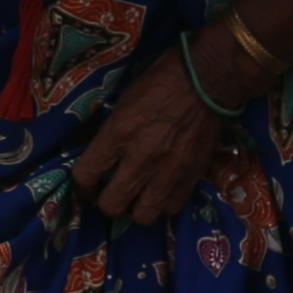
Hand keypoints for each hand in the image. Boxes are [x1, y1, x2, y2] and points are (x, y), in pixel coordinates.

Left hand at [68, 0, 292, 217]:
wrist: (211, 77)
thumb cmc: (165, 77)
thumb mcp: (126, 97)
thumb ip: (113, 129)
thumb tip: (103, 151)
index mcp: (119, 132)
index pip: (86, 175)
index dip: (81, 184)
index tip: (87, 182)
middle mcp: (141, 157)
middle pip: (112, 205)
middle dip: (106, 202)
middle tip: (111, 192)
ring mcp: (168, 171)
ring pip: (143, 216)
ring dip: (136, 208)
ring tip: (139, 196)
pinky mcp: (192, 176)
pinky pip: (172, 208)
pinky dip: (164, 203)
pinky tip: (163, 189)